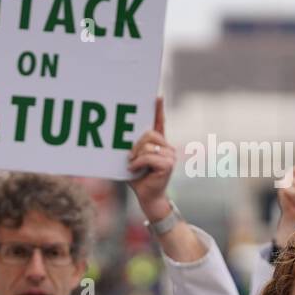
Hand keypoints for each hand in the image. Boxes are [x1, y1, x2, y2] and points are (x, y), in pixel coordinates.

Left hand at [127, 98, 174, 221]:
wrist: (148, 197)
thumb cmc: (138, 179)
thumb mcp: (132, 160)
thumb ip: (133, 148)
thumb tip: (123, 140)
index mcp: (159, 144)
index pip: (160, 123)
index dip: (158, 110)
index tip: (156, 96)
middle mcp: (167, 147)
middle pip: (149, 134)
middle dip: (135, 145)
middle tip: (130, 158)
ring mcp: (170, 155)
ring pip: (147, 146)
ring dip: (135, 156)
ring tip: (133, 166)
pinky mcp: (168, 164)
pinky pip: (148, 156)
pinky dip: (137, 163)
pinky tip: (134, 170)